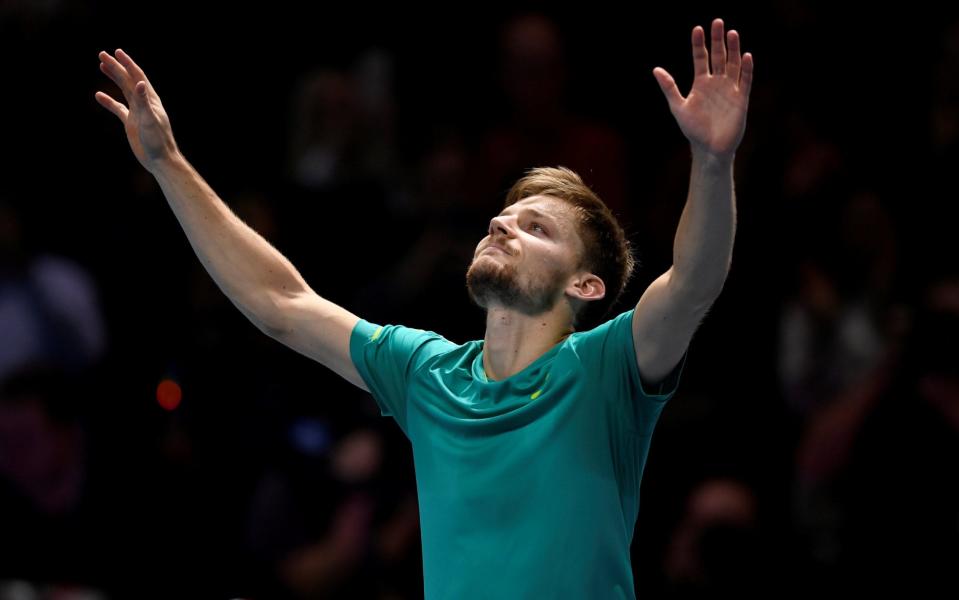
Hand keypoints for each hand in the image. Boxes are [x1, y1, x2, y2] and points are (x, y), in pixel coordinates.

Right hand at [95, 49, 179, 171]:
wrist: (160, 160)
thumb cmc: (158, 141)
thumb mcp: (149, 120)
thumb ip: (143, 101)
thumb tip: (138, 82)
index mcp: (151, 100)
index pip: (138, 76)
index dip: (127, 64)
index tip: (116, 52)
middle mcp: (144, 103)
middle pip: (128, 80)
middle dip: (116, 67)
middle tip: (102, 54)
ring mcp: (137, 112)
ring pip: (123, 91)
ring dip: (114, 78)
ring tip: (102, 65)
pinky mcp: (131, 123)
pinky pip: (118, 108)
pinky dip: (109, 101)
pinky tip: (99, 95)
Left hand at [653, 18, 753, 159]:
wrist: (709, 148)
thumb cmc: (693, 129)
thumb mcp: (678, 106)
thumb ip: (669, 87)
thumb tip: (656, 69)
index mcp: (701, 83)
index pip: (700, 58)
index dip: (699, 44)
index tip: (697, 28)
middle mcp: (716, 83)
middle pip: (718, 56)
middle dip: (718, 40)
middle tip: (718, 22)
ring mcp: (729, 89)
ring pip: (733, 65)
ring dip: (733, 49)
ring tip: (732, 33)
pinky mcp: (741, 99)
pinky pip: (745, 81)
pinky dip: (746, 69)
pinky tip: (746, 56)